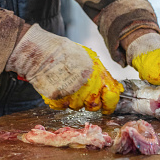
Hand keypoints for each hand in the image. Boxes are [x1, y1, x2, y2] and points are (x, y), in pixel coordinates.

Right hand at [6, 24, 123, 113]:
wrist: (43, 52)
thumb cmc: (67, 52)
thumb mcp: (90, 59)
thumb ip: (104, 74)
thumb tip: (116, 88)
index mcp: (98, 77)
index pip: (111, 98)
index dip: (110, 105)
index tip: (107, 107)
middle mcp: (87, 89)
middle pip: (93, 106)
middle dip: (89, 102)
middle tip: (82, 92)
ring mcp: (72, 96)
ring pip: (76, 107)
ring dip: (73, 99)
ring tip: (66, 84)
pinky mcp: (58, 100)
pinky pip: (62, 106)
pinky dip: (60, 99)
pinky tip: (57, 87)